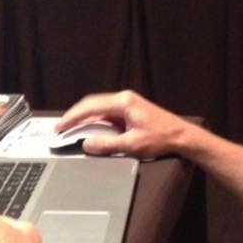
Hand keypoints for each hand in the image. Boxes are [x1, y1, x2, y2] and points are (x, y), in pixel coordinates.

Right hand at [56, 90, 191, 158]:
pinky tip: (89, 130)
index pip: (90, 107)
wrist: (182, 136)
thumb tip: (86, 144)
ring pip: (99, 108)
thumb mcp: (131, 145)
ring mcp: (127, 103)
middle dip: (75, 116)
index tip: (60, 127)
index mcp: (123, 102)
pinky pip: (107, 113)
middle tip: (61, 128)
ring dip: (85, 118)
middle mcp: (124, 98)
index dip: (72, 118)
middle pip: (92, 104)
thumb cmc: (161, 138)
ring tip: (71, 129)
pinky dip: (96, 121)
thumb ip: (106, 144)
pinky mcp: (130, 110)